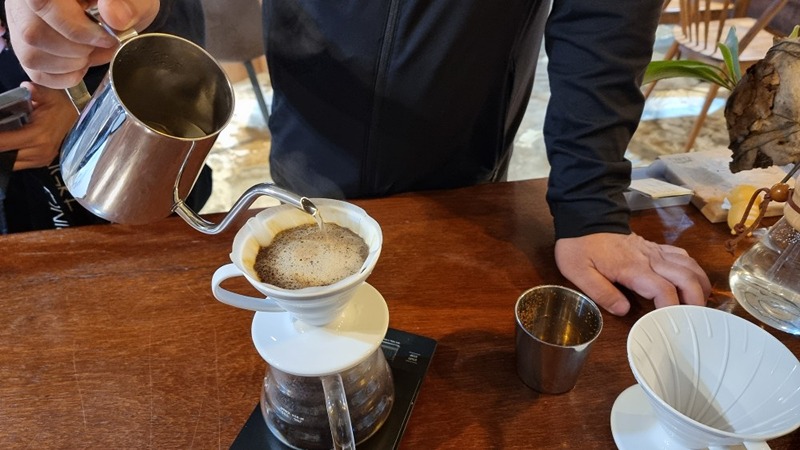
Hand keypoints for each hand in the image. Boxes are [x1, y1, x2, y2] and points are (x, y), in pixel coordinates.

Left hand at [0, 82, 77, 169]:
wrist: (77, 118)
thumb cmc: (60, 105)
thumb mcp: (47, 94)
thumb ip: (32, 91)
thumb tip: (24, 87)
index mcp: (38, 135)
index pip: (4, 142)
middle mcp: (39, 151)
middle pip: (5, 155)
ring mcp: (40, 159)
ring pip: (10, 163)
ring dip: (2, 153)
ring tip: (0, 143)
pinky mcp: (40, 162)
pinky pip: (18, 164)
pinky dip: (8, 157)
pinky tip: (4, 149)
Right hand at [5, 0, 159, 87]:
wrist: (115, 9)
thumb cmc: (121, 1)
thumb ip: (128, 3)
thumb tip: (114, 16)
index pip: (43, 4)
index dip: (76, 29)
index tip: (107, 39)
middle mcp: (23, 2)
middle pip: (34, 34)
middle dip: (79, 50)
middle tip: (105, 45)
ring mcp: (20, 24)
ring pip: (31, 56)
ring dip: (72, 64)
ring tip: (94, 52)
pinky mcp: (25, 47)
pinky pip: (35, 72)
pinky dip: (64, 77)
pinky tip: (82, 63)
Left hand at [554, 232, 710, 315]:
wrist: (584, 217)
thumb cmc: (580, 246)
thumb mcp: (579, 272)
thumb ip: (601, 292)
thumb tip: (624, 311)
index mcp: (632, 268)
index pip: (663, 290)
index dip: (672, 309)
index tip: (671, 324)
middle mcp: (650, 258)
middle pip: (686, 278)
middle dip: (696, 299)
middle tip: (696, 319)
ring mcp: (655, 251)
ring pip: (690, 266)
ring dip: (700, 285)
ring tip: (700, 304)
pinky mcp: (655, 247)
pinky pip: (682, 256)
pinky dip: (693, 270)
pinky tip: (692, 282)